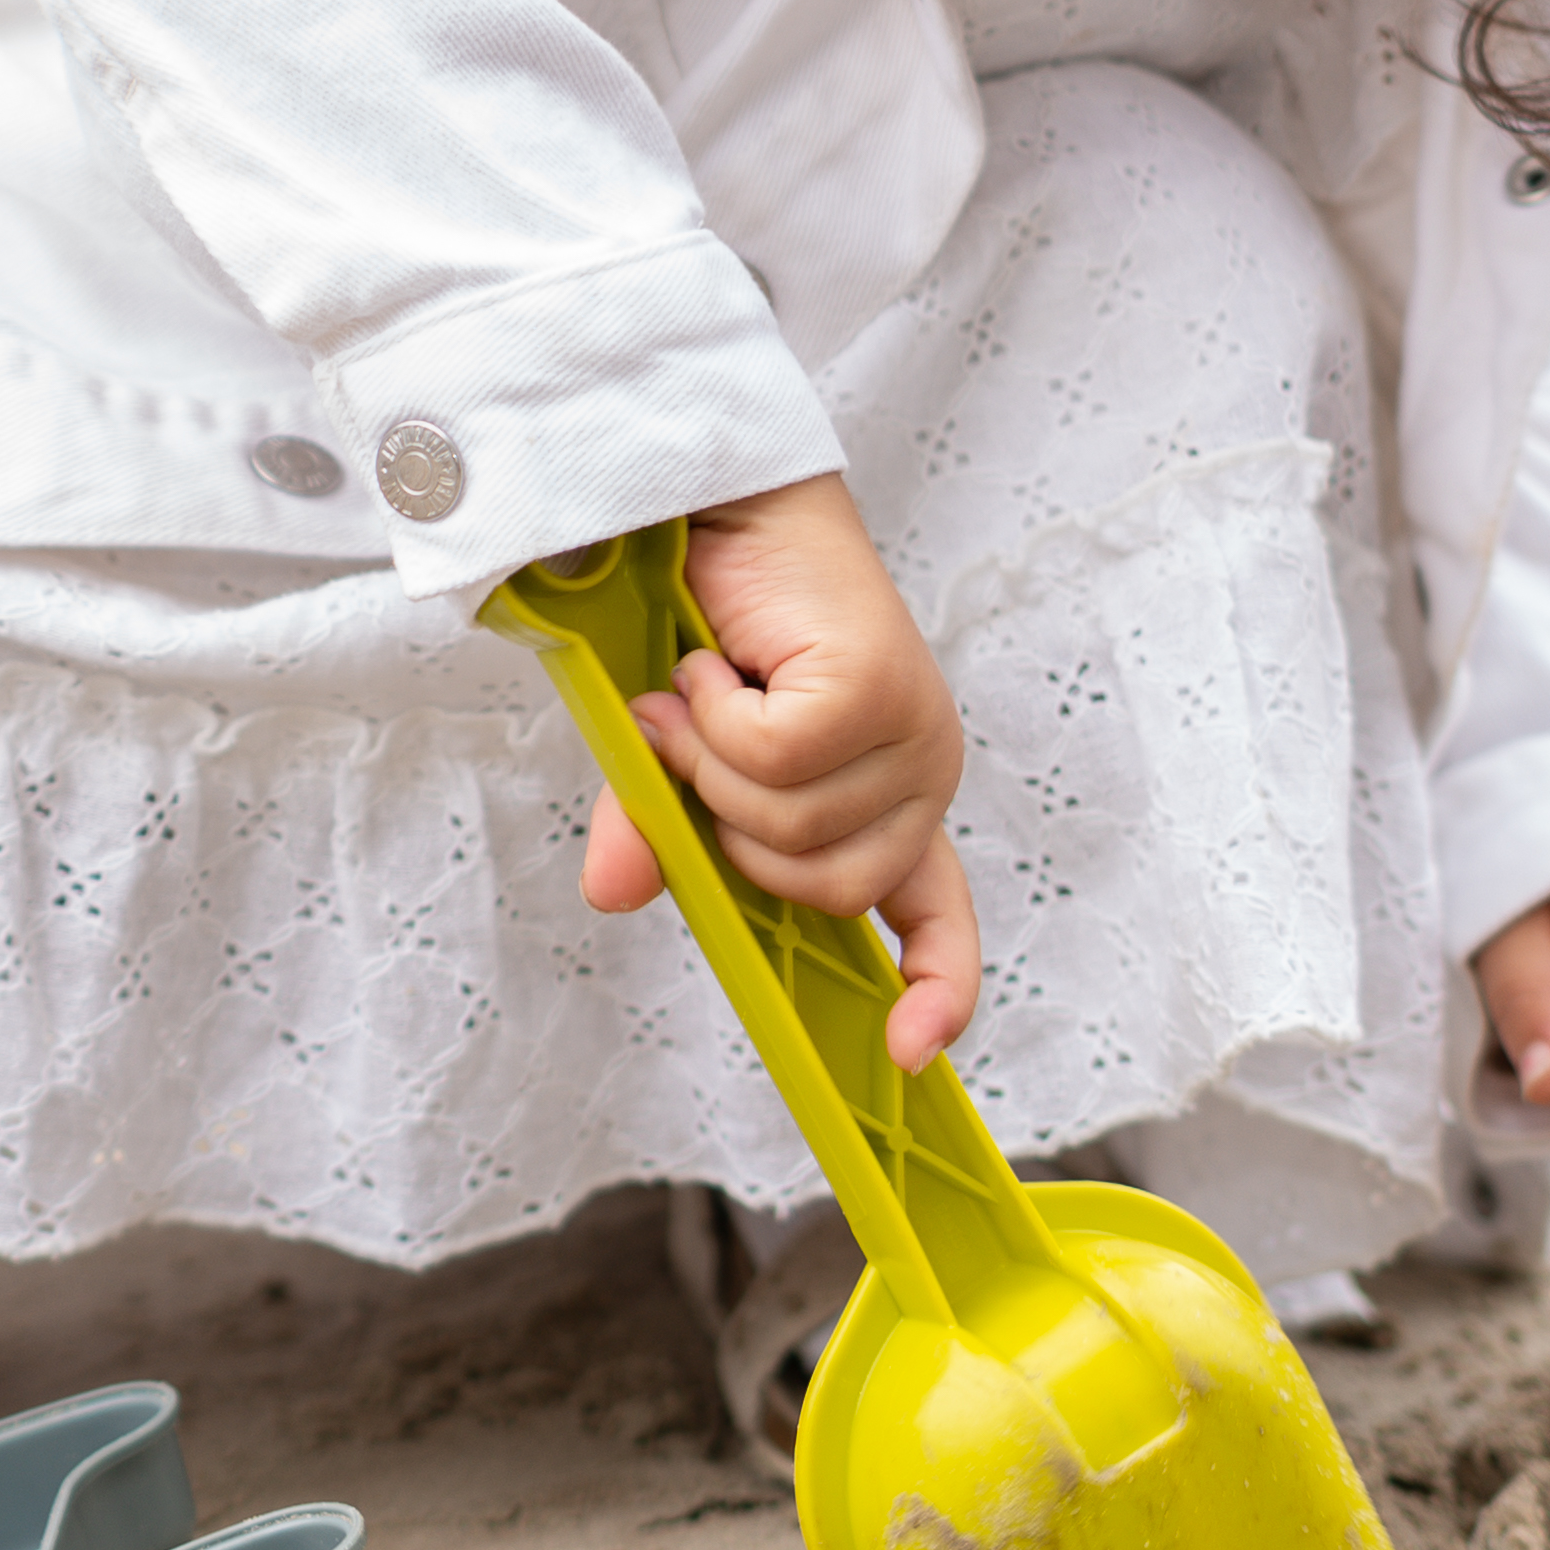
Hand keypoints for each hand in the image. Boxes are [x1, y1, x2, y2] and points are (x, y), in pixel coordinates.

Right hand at [572, 471, 985, 1069]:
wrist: (716, 493)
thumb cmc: (708, 613)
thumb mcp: (674, 747)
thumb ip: (662, 823)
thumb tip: (614, 895)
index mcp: (887, 799)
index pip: (935, 914)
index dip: (934, 987)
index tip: (910, 1055)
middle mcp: (917, 774)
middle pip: (820, 889)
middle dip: (729, 824)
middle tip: (697, 736)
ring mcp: (911, 733)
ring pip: (790, 829)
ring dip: (712, 759)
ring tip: (707, 685)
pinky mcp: (879, 691)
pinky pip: (774, 762)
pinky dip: (715, 715)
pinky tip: (718, 661)